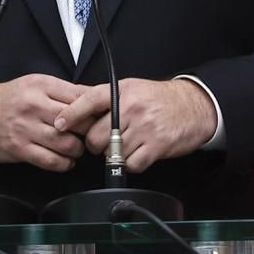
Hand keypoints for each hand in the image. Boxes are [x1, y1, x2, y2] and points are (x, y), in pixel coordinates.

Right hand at [0, 74, 88, 171]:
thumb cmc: (8, 100)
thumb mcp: (34, 84)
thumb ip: (62, 91)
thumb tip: (93, 95)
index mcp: (41, 86)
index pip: (79, 97)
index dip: (94, 110)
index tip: (100, 117)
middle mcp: (34, 105)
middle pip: (76, 121)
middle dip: (87, 131)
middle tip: (92, 136)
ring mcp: (26, 128)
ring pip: (65, 143)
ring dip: (77, 150)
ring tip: (77, 149)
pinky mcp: (19, 148)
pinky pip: (49, 160)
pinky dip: (63, 164)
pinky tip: (65, 161)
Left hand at [55, 78, 216, 173]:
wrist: (195, 106)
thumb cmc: (161, 99)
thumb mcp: (134, 88)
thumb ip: (108, 98)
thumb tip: (77, 105)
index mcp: (124, 91)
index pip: (90, 100)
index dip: (71, 113)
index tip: (59, 124)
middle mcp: (132, 108)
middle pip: (97, 136)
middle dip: (97, 144)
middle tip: (107, 142)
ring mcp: (144, 127)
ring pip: (113, 152)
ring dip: (117, 154)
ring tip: (129, 144)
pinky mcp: (156, 145)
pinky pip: (131, 164)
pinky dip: (133, 163)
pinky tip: (140, 153)